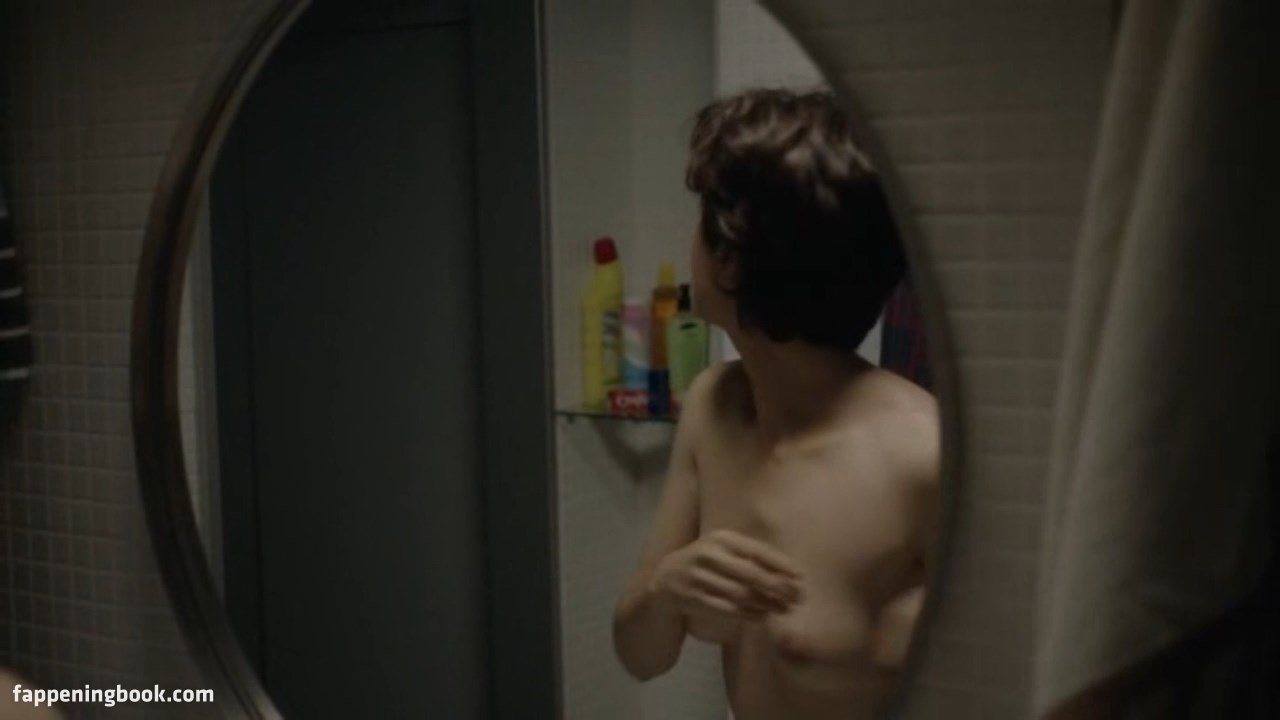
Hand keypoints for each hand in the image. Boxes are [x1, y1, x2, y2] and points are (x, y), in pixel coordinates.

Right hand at [650, 529, 802, 621]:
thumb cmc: (705, 564)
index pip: (758, 551)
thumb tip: (791, 573)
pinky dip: (748, 614)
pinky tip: (763, 616)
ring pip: (741, 593)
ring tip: (784, 609)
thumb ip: (751, 556)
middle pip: (751, 573)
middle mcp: (709, 554)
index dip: (782, 565)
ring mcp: (699, 576)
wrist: (665, 580)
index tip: (801, 577)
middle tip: (798, 597)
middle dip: (778, 587)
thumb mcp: (724, 550)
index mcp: (721, 538)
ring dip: (766, 603)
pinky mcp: (692, 597)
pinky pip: (727, 608)